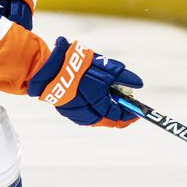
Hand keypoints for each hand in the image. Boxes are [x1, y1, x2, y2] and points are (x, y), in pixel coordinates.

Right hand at [27, 36, 142, 127]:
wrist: (48, 67)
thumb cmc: (77, 66)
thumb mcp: (105, 67)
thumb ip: (123, 76)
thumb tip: (138, 84)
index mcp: (97, 104)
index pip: (119, 116)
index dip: (130, 113)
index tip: (137, 110)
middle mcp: (86, 114)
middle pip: (108, 120)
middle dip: (117, 112)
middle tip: (123, 100)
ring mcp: (74, 113)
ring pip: (96, 118)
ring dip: (104, 110)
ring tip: (108, 96)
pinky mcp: (66, 110)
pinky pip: (84, 114)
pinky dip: (92, 108)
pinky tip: (92, 97)